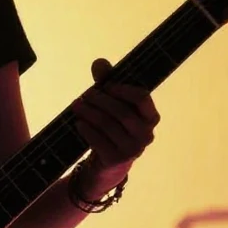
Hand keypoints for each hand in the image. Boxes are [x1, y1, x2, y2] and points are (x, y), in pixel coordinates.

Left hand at [71, 58, 159, 188]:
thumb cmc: (113, 128)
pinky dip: (87, 130)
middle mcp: (146, 134)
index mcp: (151, 118)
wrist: (108, 164)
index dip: (122, 89)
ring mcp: (133, 150)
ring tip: (76, 105)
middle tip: (84, 95)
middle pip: (122, 112)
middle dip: (100, 101)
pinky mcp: (116, 160)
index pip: (141, 97)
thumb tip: (99, 63)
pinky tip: (78, 123)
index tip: (106, 85)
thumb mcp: (112, 104)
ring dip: (90, 113)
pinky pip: (99, 141)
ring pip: (109, 125)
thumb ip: (107, 82)